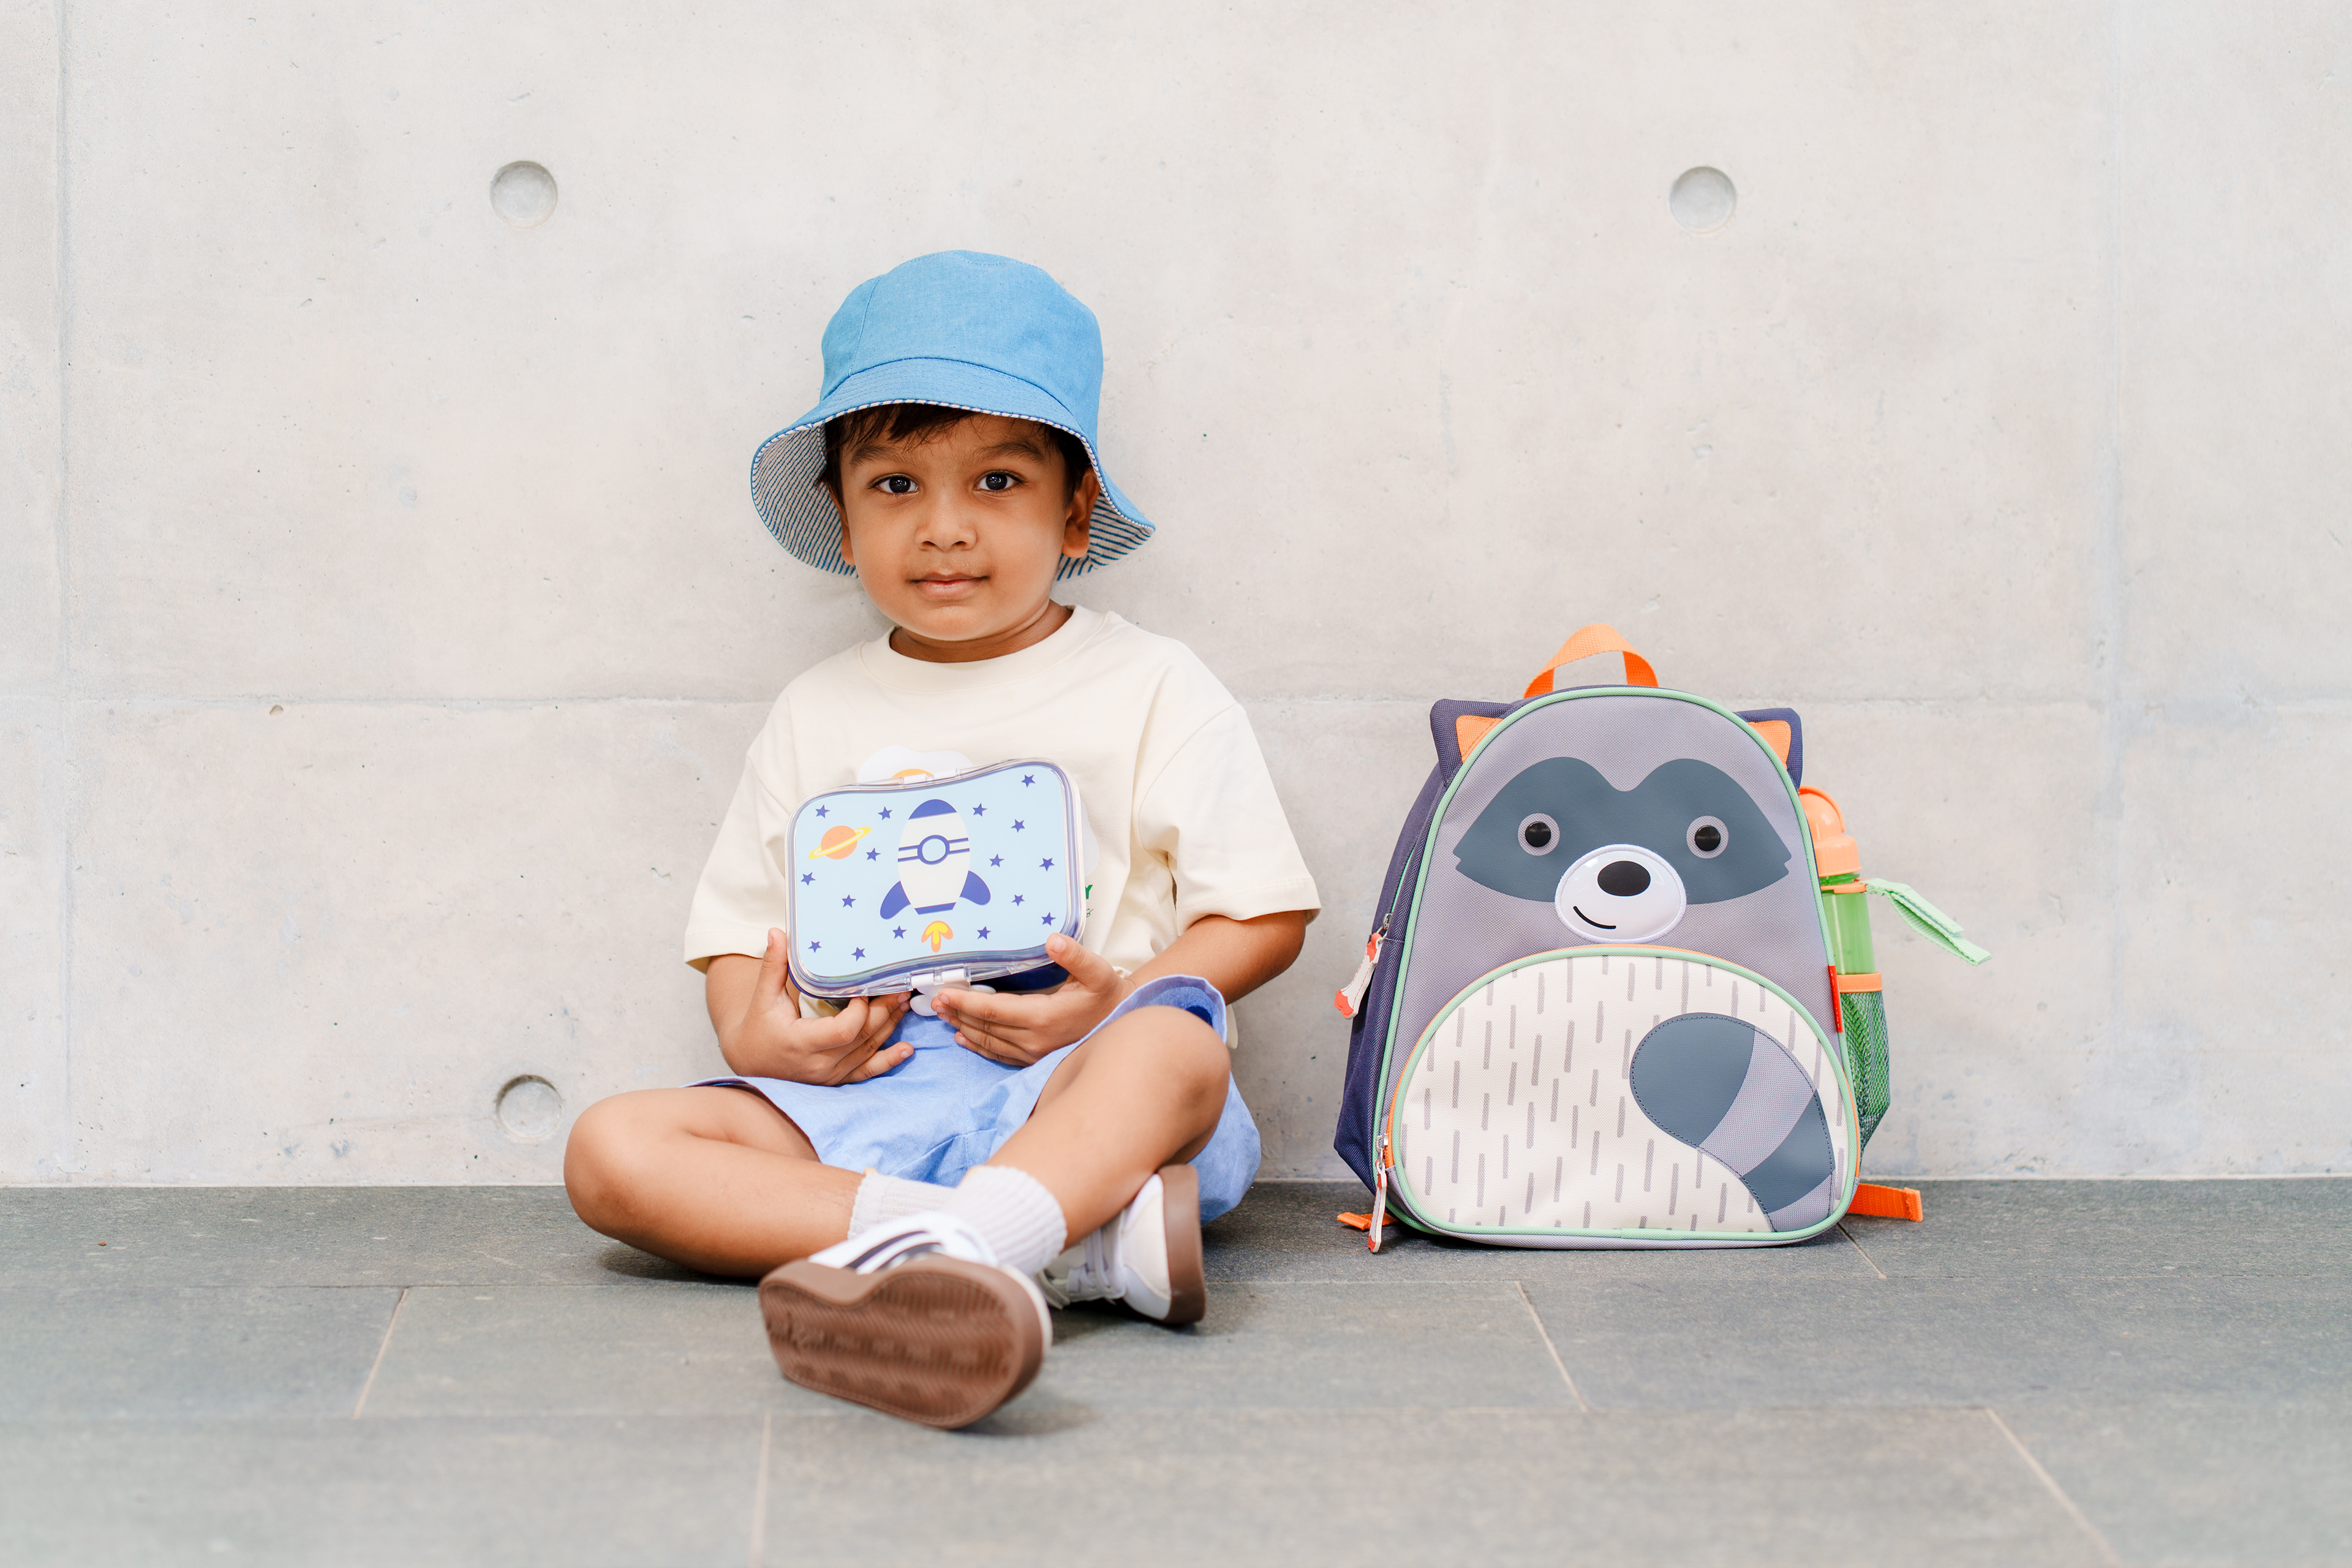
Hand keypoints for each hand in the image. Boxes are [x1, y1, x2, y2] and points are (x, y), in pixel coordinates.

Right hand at [716, 929, 912, 1084]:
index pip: (843, 1031)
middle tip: (900, 988)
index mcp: (801, 1043)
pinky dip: (888, 1060)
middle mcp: (819, 1064)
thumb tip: (777, 932)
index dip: (860, 1011)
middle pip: (862, 1039)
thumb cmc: (758, 1027)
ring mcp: (830, 1075)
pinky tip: (907, 1049)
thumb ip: (773, 965)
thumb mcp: (763, 997)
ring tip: (904, 1003)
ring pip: (869, 1051)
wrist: (751, 1062)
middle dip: (884, 1012)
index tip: (863, 989)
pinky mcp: (836, 1080)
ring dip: (890, 1027)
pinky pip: (867, 1072)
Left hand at [934, 934, 1132, 1067]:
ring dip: (962, 1028)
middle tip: (931, 1001)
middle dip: (956, 1013)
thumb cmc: (1108, 997)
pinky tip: (963, 1039)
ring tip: (942, 1015)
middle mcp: (1033, 1040)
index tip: (942, 992)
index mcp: (1042, 1017)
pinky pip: (999, 1055)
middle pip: (983, 1027)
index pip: (991, 1010)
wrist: (1125, 1028)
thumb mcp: (1097, 972)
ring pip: (988, 1042)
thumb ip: (1074, 955)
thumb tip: (1052, 939)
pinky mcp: (1036, 1060)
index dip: (964, 1001)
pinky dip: (978, 1046)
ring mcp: (1033, 1054)